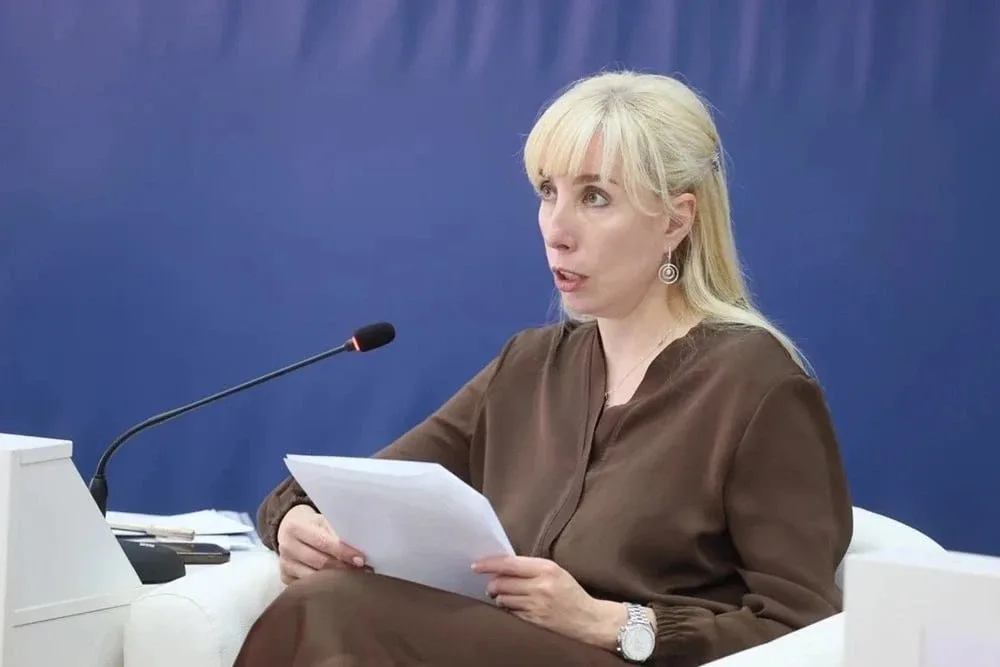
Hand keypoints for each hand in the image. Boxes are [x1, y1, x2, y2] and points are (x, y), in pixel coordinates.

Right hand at [275, 504, 370, 584]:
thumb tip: (358, 549)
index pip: (323, 542)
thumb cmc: (313, 525)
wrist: (289, 530)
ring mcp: (285, 565)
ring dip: (337, 580)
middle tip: (365, 571)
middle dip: (344, 568)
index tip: (361, 559)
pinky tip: (338, 586)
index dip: (343, 551)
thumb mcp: (322, 521)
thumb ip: (336, 532)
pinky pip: (308, 587)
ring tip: (356, 579)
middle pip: (319, 562)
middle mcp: (287, 547)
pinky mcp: (285, 578)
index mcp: (295, 528)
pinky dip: (325, 587)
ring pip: (314, 578)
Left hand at [472, 555, 627, 648]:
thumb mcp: (556, 572)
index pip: (509, 564)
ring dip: (499, 598)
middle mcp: (540, 586)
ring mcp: (536, 606)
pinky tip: (513, 608)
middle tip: (491, 586)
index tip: (475, 565)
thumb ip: (531, 568)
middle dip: (492, 584)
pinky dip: (508, 609)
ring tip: (504, 597)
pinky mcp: (534, 621)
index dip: (489, 564)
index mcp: (546, 569)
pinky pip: (511, 613)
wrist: (589, 620)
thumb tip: (503, 568)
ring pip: (503, 599)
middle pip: (502, 583)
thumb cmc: (571, 593)